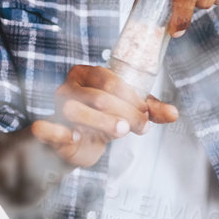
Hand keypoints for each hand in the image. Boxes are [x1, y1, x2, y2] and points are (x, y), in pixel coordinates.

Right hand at [27, 65, 177, 169]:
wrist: (78, 144)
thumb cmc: (104, 119)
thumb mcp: (128, 111)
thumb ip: (150, 110)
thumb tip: (174, 114)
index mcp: (87, 74)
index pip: (110, 81)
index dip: (132, 98)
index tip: (146, 115)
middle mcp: (69, 87)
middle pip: (98, 97)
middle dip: (125, 113)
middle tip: (141, 127)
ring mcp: (56, 108)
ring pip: (75, 111)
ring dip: (102, 123)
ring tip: (120, 132)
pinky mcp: (47, 131)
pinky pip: (44, 128)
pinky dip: (59, 133)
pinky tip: (77, 138)